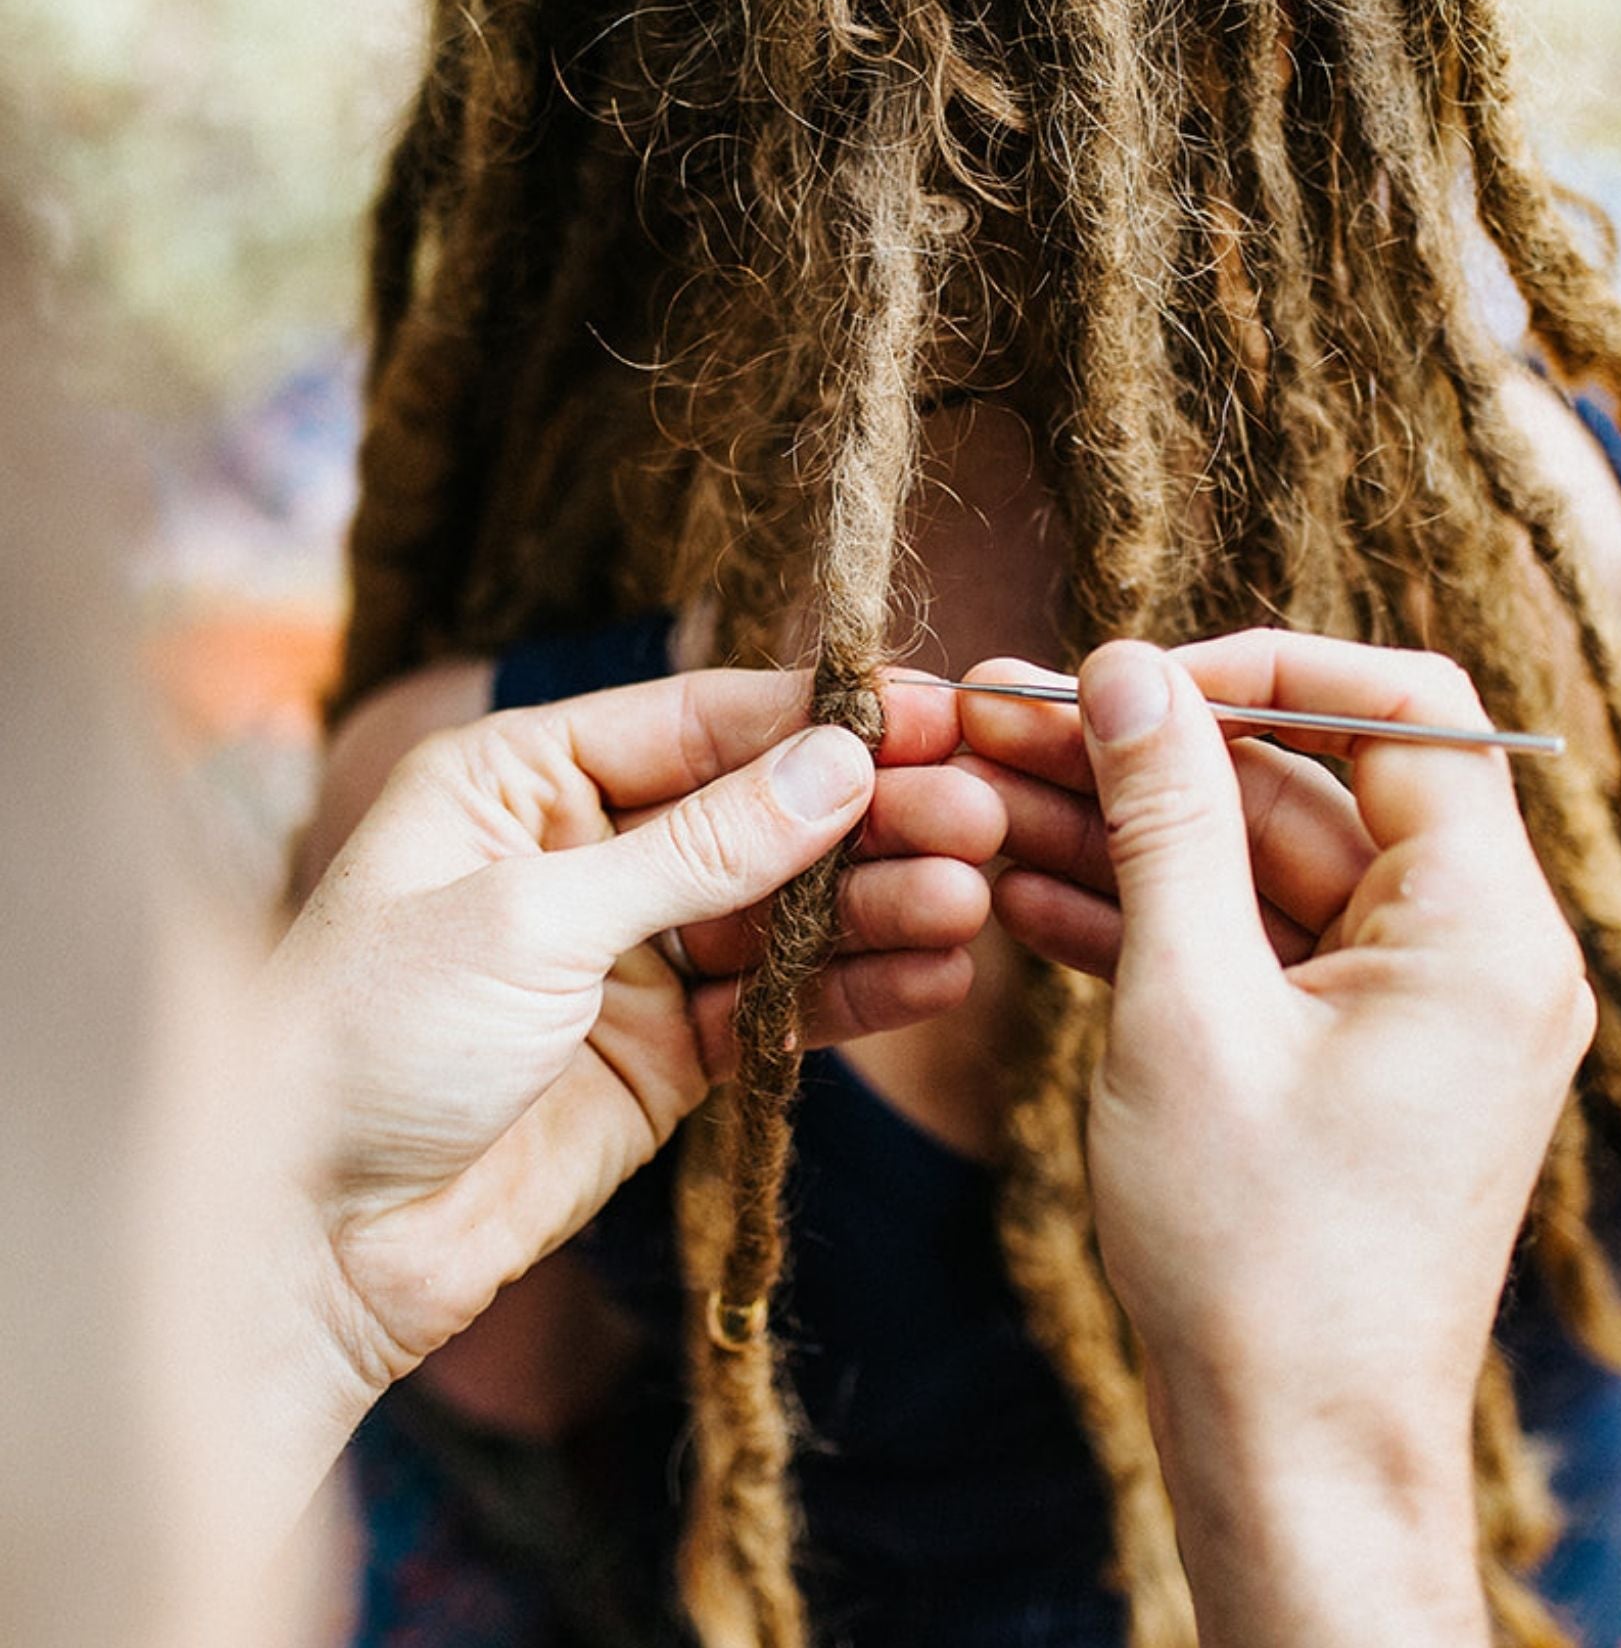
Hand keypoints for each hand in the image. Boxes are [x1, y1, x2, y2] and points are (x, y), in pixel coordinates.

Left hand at [266, 668, 997, 1420]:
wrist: (306, 1248)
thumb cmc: (371, 1039)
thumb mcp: (537, 917)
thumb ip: (701, 846)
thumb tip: (839, 762)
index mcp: (523, 776)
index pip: (699, 720)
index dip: (817, 718)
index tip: (931, 712)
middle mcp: (584, 850)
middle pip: (758, 813)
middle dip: (867, 815)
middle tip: (975, 811)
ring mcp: (632, 955)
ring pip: (784, 910)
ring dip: (878, 903)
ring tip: (973, 896)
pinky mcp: (668, 1053)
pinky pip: (781, 1005)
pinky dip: (856, 992)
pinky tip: (935, 972)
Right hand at [959, 632, 1593, 1646]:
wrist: (1293, 1460)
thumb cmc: (1257, 1254)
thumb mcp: (1187, 1007)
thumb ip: (1164, 818)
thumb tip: (1127, 670)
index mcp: (1484, 926)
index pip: (1401, 709)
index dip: (1261, 669)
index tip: (1133, 680)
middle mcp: (1473, 951)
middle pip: (1309, 787)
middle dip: (1152, 755)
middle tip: (1008, 722)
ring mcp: (1411, 1007)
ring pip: (1263, 868)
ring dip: (1131, 834)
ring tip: (987, 793)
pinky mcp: (1352, 1055)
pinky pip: (1257, 948)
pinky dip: (1157, 918)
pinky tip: (1029, 890)